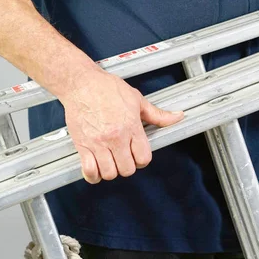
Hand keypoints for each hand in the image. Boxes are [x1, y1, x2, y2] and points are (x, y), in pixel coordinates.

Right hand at [61, 70, 183, 183]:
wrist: (81, 83)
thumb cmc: (107, 88)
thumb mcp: (137, 99)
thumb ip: (157, 114)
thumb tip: (177, 116)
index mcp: (131, 126)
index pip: (144, 158)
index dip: (142, 160)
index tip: (137, 155)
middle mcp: (115, 137)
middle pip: (127, 169)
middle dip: (127, 166)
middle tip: (123, 157)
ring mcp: (98, 143)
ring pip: (109, 173)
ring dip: (110, 171)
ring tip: (109, 161)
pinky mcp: (82, 145)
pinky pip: (89, 171)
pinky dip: (92, 175)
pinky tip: (95, 168)